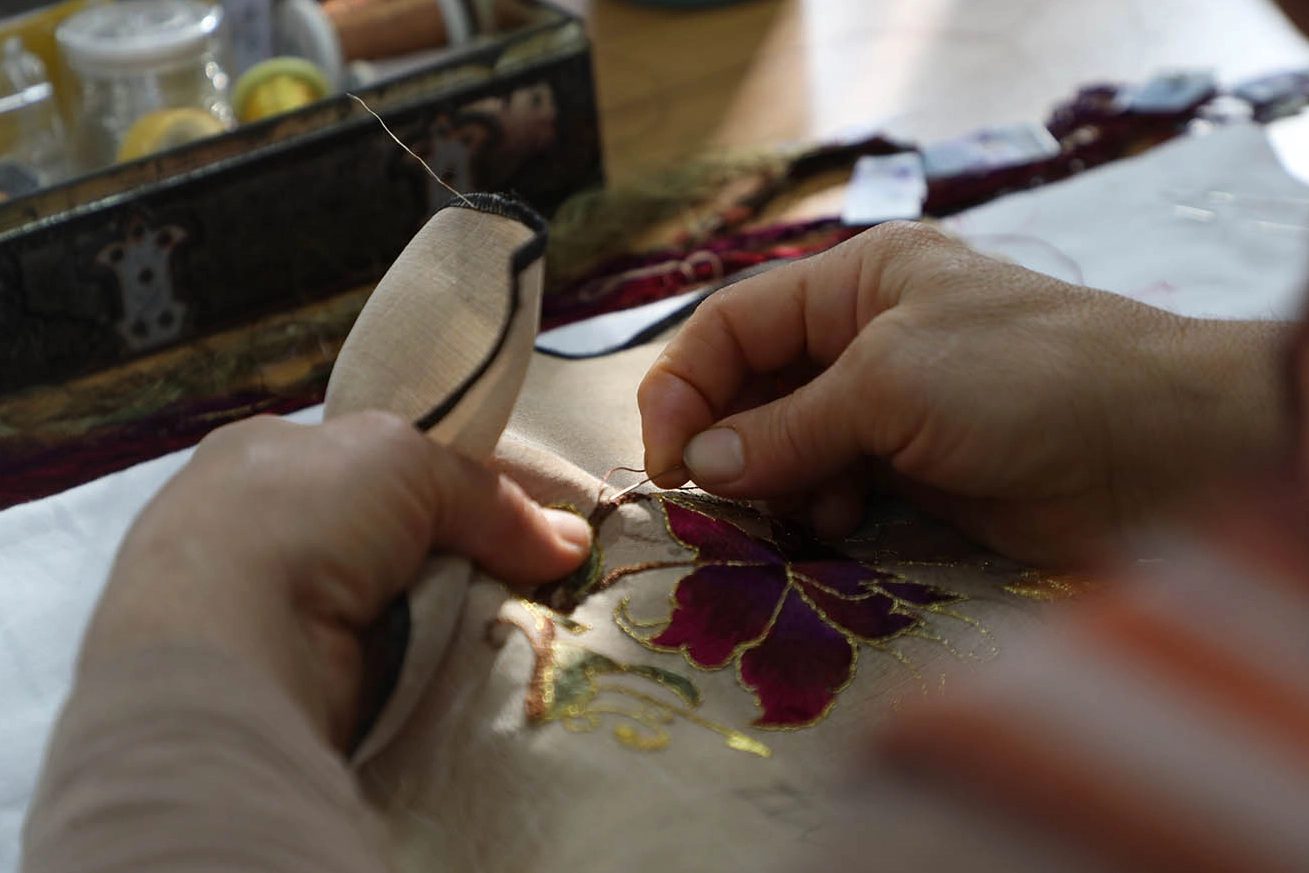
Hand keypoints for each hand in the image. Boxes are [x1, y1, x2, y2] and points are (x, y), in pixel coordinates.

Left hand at [80, 411, 591, 747]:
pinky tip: (450, 671)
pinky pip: (365, 664)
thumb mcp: (409, 462)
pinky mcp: (270, 678)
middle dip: (445, 558)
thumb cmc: (301, 515)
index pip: (368, 464)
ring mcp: (255, 607)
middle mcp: (252, 526)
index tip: (504, 518)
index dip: (438, 486)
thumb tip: (570, 542)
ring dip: (433, 617)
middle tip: (521, 579)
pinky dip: (407, 667)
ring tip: (502, 628)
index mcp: (264, 456)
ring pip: (379, 605)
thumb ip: (490, 497)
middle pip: (382, 538)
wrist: (223, 638)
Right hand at [639, 222, 1290, 564]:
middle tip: (706, 498)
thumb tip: (700, 466)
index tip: (666, 459)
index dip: (686, 385)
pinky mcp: (917, 472)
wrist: (1159, 452)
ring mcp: (892, 408)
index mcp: (857, 283)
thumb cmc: (1023, 380)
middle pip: (756, 388)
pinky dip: (819, 509)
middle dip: (728, 441)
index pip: (735, 325)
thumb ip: (788, 428)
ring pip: (790, 445)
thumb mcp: (890, 383)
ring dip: (773, 483)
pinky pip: (834, 488)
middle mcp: (867, 339)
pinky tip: (837, 525)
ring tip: (783, 515)